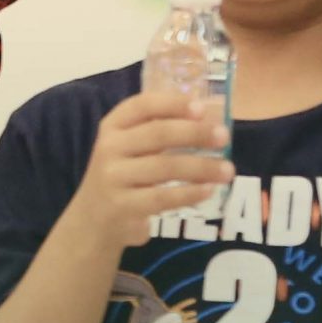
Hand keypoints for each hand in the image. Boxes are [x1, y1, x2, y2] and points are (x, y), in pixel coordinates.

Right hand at [64, 90, 232, 251]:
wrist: (93, 219)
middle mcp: (109, 147)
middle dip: (195, 133)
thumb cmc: (122, 175)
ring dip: (202, 167)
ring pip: (165, 166)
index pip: (142, 105)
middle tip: (224, 137)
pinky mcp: (123, 205)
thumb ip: (157, 132)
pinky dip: (190, 193)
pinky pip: (163, 197)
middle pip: (158, 134)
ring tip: (228, 170)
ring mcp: (114, 177)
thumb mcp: (128, 148)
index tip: (202, 108)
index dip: (173, 104)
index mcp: (112, 126)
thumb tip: (209, 122)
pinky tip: (209, 190)